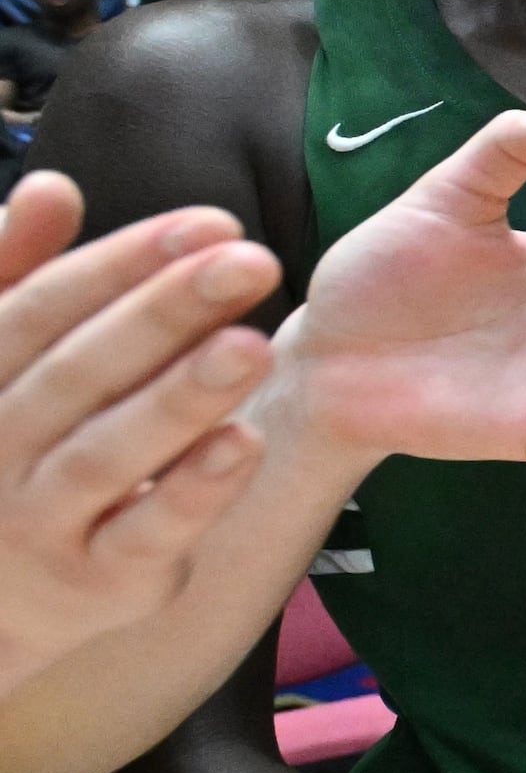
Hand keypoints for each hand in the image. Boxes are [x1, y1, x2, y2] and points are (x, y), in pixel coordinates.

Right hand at [0, 177, 279, 688]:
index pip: (38, 311)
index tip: (211, 222)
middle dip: (166, 313)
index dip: (123, 263)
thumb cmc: (8, 450)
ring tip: (254, 345)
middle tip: (252, 260)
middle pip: (79, 374)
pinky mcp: (96, 584)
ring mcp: (37, 524)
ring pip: (108, 454)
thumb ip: (17, 277)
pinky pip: (144, 535)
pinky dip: (192, 491)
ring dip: (181, 398)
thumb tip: (54, 188)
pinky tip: (243, 443)